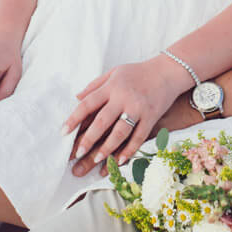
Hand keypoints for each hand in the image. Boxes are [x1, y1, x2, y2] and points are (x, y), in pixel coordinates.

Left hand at [63, 57, 194, 177]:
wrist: (168, 71)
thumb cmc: (137, 72)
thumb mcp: (114, 72)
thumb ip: (95, 85)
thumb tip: (77, 98)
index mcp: (111, 86)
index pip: (88, 103)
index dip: (74, 118)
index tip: (63, 132)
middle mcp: (123, 97)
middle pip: (102, 121)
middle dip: (88, 139)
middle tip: (77, 153)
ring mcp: (138, 108)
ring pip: (120, 132)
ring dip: (107, 148)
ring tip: (96, 159)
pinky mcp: (151, 117)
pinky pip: (139, 137)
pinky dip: (129, 150)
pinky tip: (119, 160)